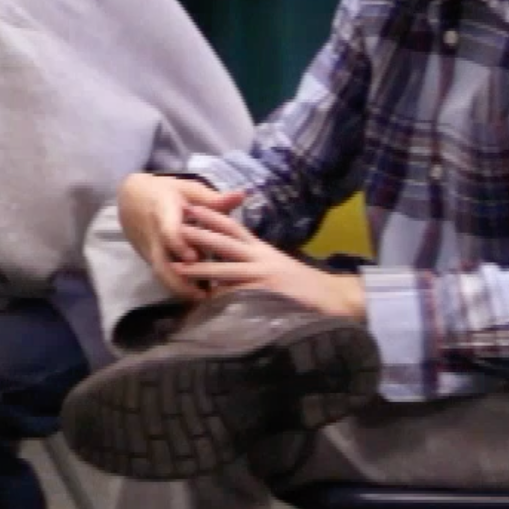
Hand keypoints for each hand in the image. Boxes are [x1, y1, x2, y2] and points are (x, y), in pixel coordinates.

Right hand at [115, 173, 248, 301]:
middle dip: (179, 282)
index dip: (178, 244)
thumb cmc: (165, 192)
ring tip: (205, 299)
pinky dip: (178, 285)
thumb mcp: (188, 189)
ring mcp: (149, 250)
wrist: (131, 199)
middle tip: (203, 295)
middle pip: (161, 263)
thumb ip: (214, 199)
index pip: (168, 231)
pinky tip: (198, 293)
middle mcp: (153, 235)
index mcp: (163, 213)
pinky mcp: (149, 259)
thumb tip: (242, 195)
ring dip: (180, 289)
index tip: (194, 257)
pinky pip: (163, 274)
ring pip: (161, 274)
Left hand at [174, 205, 365, 318]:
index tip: (192, 207)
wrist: (333, 297)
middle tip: (175, 228)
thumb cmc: (302, 284)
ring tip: (177, 268)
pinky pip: (238, 296)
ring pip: (226, 269)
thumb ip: (254, 261)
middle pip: (225, 242)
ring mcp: (263, 277)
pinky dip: (221, 298)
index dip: (213, 216)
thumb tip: (230, 261)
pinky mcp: (266, 296)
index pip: (235, 227)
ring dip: (201, 269)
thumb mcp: (275, 265)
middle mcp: (261, 258)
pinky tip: (204, 301)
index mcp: (262, 249)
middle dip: (199, 234)